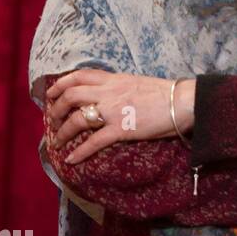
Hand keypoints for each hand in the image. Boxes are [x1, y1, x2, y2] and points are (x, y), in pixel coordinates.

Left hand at [45, 71, 194, 163]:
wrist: (184, 102)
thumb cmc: (167, 93)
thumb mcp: (138, 82)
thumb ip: (121, 87)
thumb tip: (111, 94)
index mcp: (114, 79)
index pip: (80, 76)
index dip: (61, 84)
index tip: (52, 93)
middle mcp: (109, 92)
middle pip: (71, 96)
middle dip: (57, 108)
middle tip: (53, 119)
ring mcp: (114, 111)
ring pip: (77, 119)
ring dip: (63, 132)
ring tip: (57, 142)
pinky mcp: (122, 129)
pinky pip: (94, 141)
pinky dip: (80, 152)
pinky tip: (71, 160)